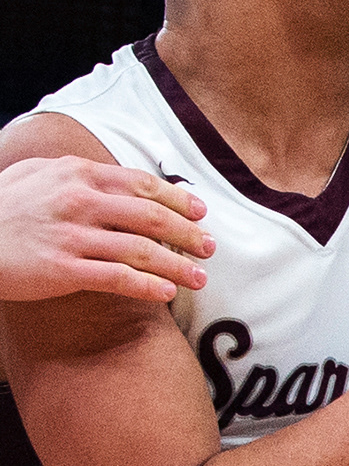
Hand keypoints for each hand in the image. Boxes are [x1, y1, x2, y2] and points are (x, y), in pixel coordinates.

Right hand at [0, 156, 212, 301]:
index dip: (179, 200)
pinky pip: (117, 278)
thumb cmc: (2, 206)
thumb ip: (78, 172)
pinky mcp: (63, 269)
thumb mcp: (37, 174)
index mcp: (80, 174)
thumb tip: (116, 176)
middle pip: (152, 217)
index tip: (201, 212)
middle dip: (189, 234)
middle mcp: (81, 202)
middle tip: (210, 247)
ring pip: (142, 251)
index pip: (144, 185)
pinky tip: (166, 293)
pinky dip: (147, 286)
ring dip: (178, 266)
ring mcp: (73, 236)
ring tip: (200, 278)